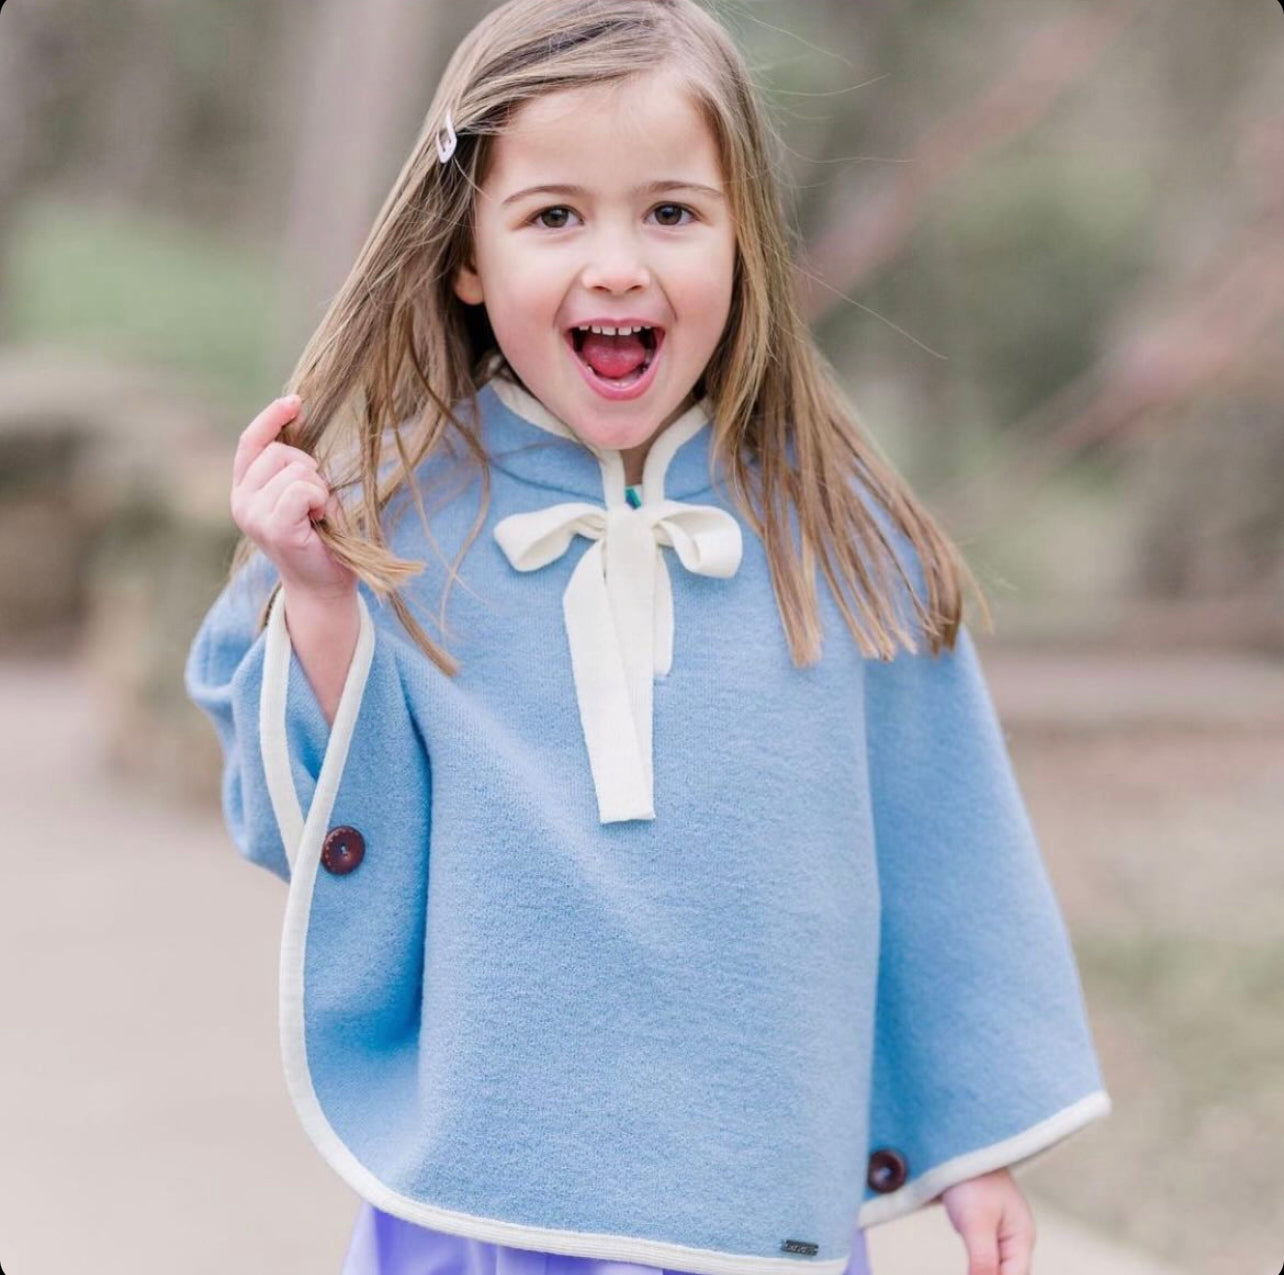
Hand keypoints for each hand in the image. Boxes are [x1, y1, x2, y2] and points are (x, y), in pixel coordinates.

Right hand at [230, 396, 355, 599]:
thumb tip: (296, 413)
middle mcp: (241, 501)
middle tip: (317, 500)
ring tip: (317, 513)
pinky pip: (301, 489)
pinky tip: (320, 518)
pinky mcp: (272, 527)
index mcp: (244, 489)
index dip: (271, 417)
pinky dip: (319, 498)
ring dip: (318, 487)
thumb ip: (292, 464)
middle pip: (278, 452)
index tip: (296, 403)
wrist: (324, 583)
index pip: (250, 442)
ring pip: (293, 469)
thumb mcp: (302, 493)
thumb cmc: (319, 537)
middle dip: (308, 468)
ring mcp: (253, 515)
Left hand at [938, 1168, 1034, 1274]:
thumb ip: (983, 1260)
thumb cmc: (972, 1177)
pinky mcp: (982, 1222)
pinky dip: (979, 1264)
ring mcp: (999, 1228)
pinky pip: (985, 1252)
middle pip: (1009, 1273)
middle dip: (989, 1274)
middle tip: (972, 1271)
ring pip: (997, 1265)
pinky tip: (971, 1267)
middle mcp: (1015, 1236)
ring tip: (973, 1270)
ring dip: (985, 1272)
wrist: (955, 1141)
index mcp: (1022, 1238)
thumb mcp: (976, 1223)